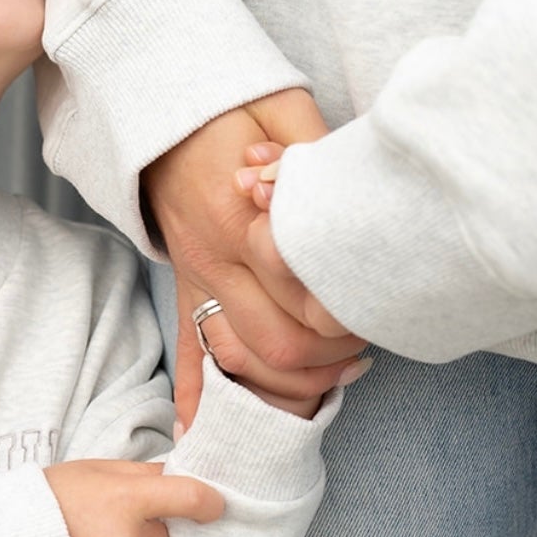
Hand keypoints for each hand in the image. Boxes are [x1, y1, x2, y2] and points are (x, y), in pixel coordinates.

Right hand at [142, 89, 365, 424]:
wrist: (157, 106)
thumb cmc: (227, 105)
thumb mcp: (284, 108)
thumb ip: (317, 153)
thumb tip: (357, 190)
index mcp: (246, 222)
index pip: (307, 298)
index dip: (350, 314)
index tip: (379, 304)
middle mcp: (218, 262)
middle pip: (280, 345)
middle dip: (331, 357)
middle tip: (365, 344)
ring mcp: (197, 280)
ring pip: (240, 362)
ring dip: (288, 384)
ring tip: (331, 376)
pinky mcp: (184, 286)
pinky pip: (186, 353)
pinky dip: (195, 398)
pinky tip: (201, 432)